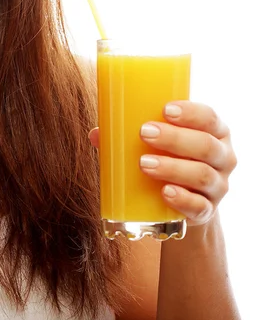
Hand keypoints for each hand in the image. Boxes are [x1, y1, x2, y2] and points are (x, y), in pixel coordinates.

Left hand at [88, 101, 236, 225]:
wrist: (187, 202)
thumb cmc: (170, 157)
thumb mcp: (159, 142)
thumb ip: (131, 133)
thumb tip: (97, 134)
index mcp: (214, 131)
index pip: (209, 117)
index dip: (191, 112)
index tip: (165, 109)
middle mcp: (223, 156)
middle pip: (205, 145)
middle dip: (174, 138)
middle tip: (145, 133)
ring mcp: (218, 186)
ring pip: (202, 175)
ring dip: (173, 168)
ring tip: (145, 163)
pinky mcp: (208, 211)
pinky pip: (200, 207)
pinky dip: (183, 199)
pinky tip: (166, 193)